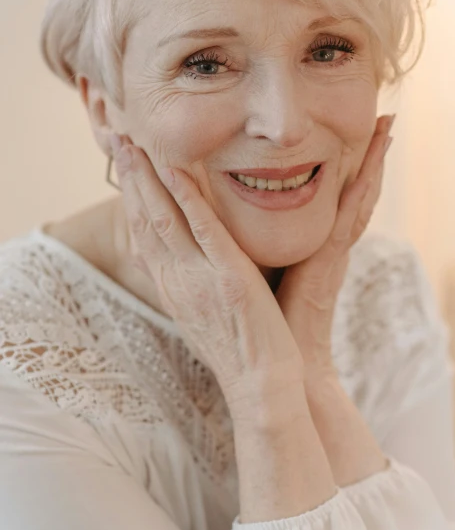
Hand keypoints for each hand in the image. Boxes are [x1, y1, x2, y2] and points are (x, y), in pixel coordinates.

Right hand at [110, 136, 304, 410]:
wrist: (262, 387)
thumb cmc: (240, 351)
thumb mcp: (204, 316)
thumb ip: (192, 285)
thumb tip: (185, 265)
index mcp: (173, 288)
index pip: (143, 235)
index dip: (130, 199)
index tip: (124, 168)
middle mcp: (177, 281)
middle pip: (145, 222)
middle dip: (131, 180)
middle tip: (118, 142)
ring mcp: (200, 279)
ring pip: (165, 220)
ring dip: (148, 180)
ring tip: (134, 146)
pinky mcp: (229, 279)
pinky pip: (204, 231)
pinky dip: (188, 199)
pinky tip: (176, 172)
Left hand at [274, 115, 395, 383]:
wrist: (281, 363)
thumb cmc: (270, 318)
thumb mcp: (267, 270)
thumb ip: (265, 246)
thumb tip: (247, 225)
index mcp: (317, 244)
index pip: (339, 195)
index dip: (353, 165)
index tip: (365, 133)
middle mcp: (331, 243)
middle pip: (356, 189)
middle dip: (373, 154)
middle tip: (389, 119)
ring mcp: (334, 251)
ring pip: (360, 196)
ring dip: (376, 162)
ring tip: (389, 128)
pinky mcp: (329, 261)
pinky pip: (348, 220)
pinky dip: (361, 191)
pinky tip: (368, 167)